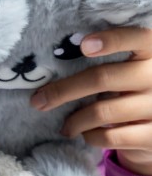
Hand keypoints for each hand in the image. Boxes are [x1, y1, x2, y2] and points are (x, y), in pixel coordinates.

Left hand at [29, 27, 151, 175]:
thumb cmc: (131, 91)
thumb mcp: (127, 71)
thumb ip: (105, 63)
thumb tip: (50, 68)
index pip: (137, 38)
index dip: (112, 40)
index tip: (84, 45)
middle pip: (101, 78)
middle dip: (63, 91)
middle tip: (38, 101)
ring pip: (101, 112)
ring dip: (74, 121)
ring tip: (65, 127)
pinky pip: (111, 137)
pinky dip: (91, 137)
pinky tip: (87, 134)